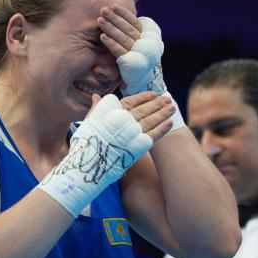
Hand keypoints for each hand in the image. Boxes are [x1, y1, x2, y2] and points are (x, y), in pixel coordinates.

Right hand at [40, 92, 163, 216]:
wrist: (88, 164)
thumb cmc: (86, 142)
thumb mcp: (88, 122)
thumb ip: (96, 108)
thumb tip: (97, 96)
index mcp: (111, 112)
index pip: (130, 101)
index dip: (143, 97)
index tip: (153, 94)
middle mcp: (122, 121)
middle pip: (143, 110)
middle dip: (157, 104)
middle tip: (167, 99)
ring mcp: (131, 133)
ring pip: (151, 121)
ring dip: (163, 114)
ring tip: (172, 108)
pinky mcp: (137, 146)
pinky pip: (153, 135)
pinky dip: (162, 129)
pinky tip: (170, 123)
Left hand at [98, 6, 164, 95]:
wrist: (141, 80)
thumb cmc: (135, 57)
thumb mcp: (135, 42)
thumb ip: (129, 30)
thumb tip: (117, 14)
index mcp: (146, 36)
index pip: (134, 22)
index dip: (124, 13)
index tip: (113, 5)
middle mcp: (144, 44)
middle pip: (127, 28)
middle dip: (114, 18)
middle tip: (103, 10)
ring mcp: (138, 53)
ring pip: (123, 37)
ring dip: (110, 28)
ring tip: (99, 20)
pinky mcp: (130, 63)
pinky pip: (119, 51)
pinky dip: (111, 43)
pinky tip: (102, 36)